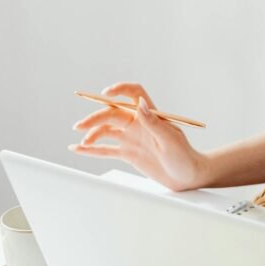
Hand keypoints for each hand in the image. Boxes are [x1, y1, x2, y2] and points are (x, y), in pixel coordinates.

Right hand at [70, 82, 208, 191]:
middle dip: (95, 118)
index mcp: (151, 115)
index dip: (119, 89)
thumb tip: (139, 103)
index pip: (133, 94)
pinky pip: (106, 150)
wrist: (187, 176)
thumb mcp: (170, 139)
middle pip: (112, 113)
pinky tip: (77, 148)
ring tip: (83, 142)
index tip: (105, 93)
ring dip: (93, 133)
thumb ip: (153, 122)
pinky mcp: (128, 153)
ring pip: (107, 130)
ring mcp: (132, 138)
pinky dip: (91, 149)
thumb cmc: (184, 155)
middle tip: (80, 127)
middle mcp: (138, 124)